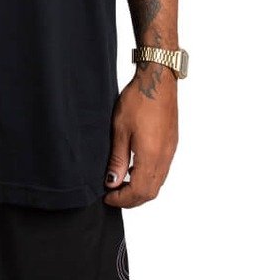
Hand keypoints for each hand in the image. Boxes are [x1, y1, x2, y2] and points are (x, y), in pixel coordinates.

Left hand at [102, 67, 178, 207]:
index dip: (122, 199)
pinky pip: (162, 170)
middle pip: (151, 192)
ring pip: (158, 183)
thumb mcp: (120, 130)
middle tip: (113, 195)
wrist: (157, 80)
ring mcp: (170, 151)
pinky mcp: (171, 144)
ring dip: (140, 189)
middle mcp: (164, 157)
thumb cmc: (138, 100)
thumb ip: (118, 159)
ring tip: (121, 183)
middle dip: (131, 199)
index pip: (139, 191)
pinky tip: (134, 168)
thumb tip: (112, 182)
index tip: (107, 197)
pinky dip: (148, 177)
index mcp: (151, 156)